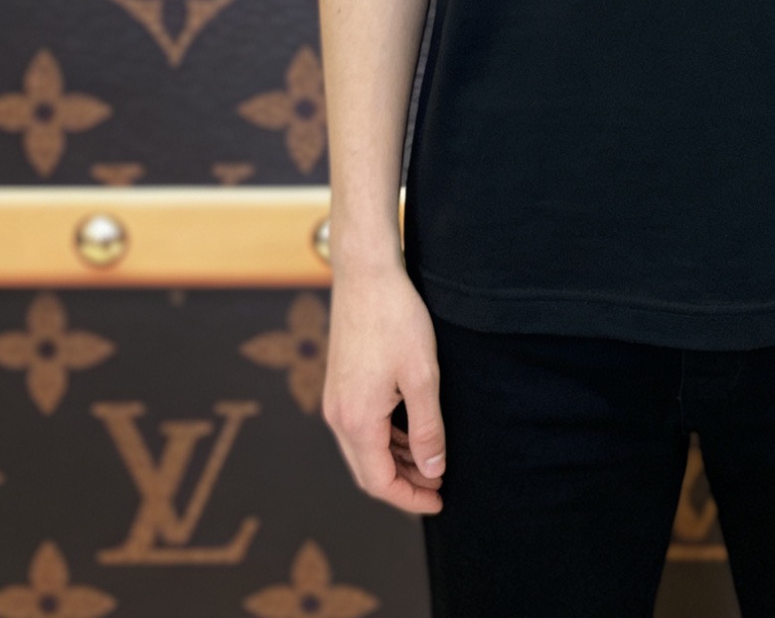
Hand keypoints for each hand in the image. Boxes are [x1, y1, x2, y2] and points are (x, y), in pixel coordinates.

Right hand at [321, 261, 446, 513]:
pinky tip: (410, 432)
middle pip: (368, 472)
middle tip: (438, 484)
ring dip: (395, 461)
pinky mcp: (340, 384)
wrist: (365, 274)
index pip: (379, 482)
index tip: (439, 499)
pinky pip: (360, 428)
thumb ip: (427, 430)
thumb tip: (432, 470)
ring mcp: (336, 400)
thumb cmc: (396, 319)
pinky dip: (385, 440)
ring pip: (364, 450)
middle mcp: (338, 416)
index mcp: (357, 421)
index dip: (410, 498)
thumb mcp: (423, 376)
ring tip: (430, 460)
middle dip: (403, 483)